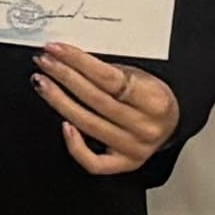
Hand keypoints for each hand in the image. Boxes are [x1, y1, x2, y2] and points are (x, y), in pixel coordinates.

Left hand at [35, 42, 178, 177]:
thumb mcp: (140, 76)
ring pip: (89, 125)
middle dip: (64, 77)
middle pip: (96, 99)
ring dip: (59, 101)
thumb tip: (67, 59)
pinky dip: (75, 145)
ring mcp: (135, 148)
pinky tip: (63, 124)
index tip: (57, 50)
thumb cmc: (152, 97)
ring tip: (43, 83)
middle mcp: (146, 127)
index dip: (78, 62)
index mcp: (156, 101)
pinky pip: (94, 162)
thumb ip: (109, 71)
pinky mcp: (125, 164)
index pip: (109, 78)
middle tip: (45, 62)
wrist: (171, 124)